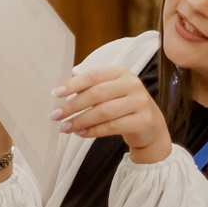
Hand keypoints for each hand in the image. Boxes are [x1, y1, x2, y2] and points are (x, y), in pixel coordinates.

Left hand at [49, 66, 171, 163]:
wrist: (152, 128)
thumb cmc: (125, 106)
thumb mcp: (110, 91)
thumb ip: (92, 84)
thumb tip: (70, 75)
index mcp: (121, 72)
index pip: (93, 76)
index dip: (73, 85)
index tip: (56, 93)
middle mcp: (132, 84)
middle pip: (96, 95)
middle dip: (72, 106)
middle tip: (55, 115)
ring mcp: (140, 102)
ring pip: (103, 112)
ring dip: (80, 121)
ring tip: (65, 127)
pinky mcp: (143, 121)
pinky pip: (112, 127)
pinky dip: (93, 131)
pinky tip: (81, 133)